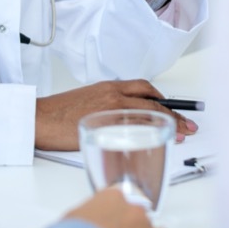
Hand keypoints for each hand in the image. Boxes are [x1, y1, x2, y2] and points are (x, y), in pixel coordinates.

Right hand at [35, 80, 195, 150]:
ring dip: (170, 123)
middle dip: (175, 113)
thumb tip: (126, 116)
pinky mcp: (107, 126)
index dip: (164, 99)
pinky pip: (137, 129)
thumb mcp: (87, 99)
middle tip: (188, 124)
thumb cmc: (58, 112)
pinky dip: (153, 133)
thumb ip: (109, 104)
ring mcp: (112, 110)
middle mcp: (114, 95)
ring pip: (149, 115)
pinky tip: (161, 140)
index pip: (145, 89)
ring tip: (182, 134)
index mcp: (109, 87)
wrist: (40, 118)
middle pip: (153, 101)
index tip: (176, 109)